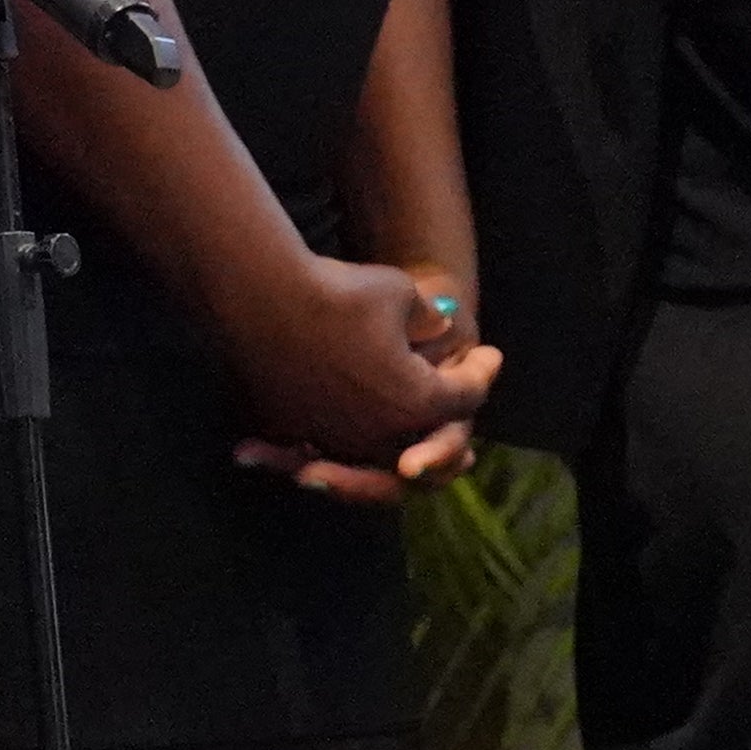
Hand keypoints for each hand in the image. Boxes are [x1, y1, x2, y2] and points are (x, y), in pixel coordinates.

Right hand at [219, 251, 496, 482]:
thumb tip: (439, 324)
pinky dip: (335, 454)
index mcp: (417, 401)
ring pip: (375, 459)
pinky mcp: (293, 430)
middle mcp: (379, 432)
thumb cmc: (338, 289)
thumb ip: (428, 317)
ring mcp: (332, 436)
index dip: (482, 372)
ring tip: (407, 457)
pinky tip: (332, 450)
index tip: (491, 355)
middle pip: (425, 447)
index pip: (467, 396)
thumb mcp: (401, 292)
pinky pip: (324, 452)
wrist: (258, 292)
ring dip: (396, 457)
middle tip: (462, 433)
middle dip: (446, 438)